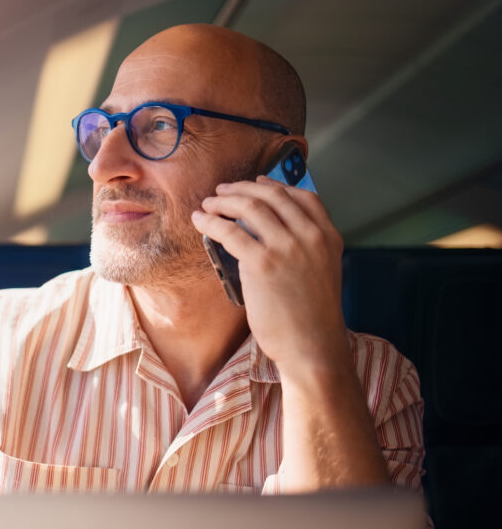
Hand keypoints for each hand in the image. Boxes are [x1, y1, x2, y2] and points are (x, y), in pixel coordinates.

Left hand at [190, 175, 348, 372]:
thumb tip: (273, 235)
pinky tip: (200, 221)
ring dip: (224, 201)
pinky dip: (211, 222)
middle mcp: (310, 236)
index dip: (277, 185)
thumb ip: (306, 250)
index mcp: (329, 237)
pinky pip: (230, 232)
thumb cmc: (312, 318)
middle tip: (222, 191)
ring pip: (250, 208)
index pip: (304, 197)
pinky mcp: (262, 263)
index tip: (258, 182)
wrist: (312, 346)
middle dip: (243, 189)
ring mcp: (287, 247)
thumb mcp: (321, 274)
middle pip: (273, 197)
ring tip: (208, 204)